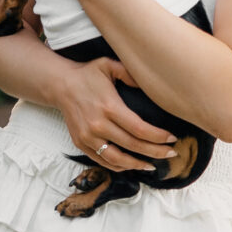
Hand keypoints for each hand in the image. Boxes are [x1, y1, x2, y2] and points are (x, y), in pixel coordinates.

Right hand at [53, 55, 176, 173]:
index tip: (172, 139)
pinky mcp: (80, 144)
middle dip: (156, 152)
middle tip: (172, 154)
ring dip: (138, 165)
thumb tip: (152, 84)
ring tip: (153, 165)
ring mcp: (88, 137)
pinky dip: (119, 166)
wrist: (59, 84)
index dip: (159, 137)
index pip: (140, 129)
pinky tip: (131, 165)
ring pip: (118, 159)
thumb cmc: (88, 74)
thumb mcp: (109, 65)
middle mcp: (98, 125)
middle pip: (133, 145)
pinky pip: (102, 161)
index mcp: (109, 107)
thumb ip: (130, 74)